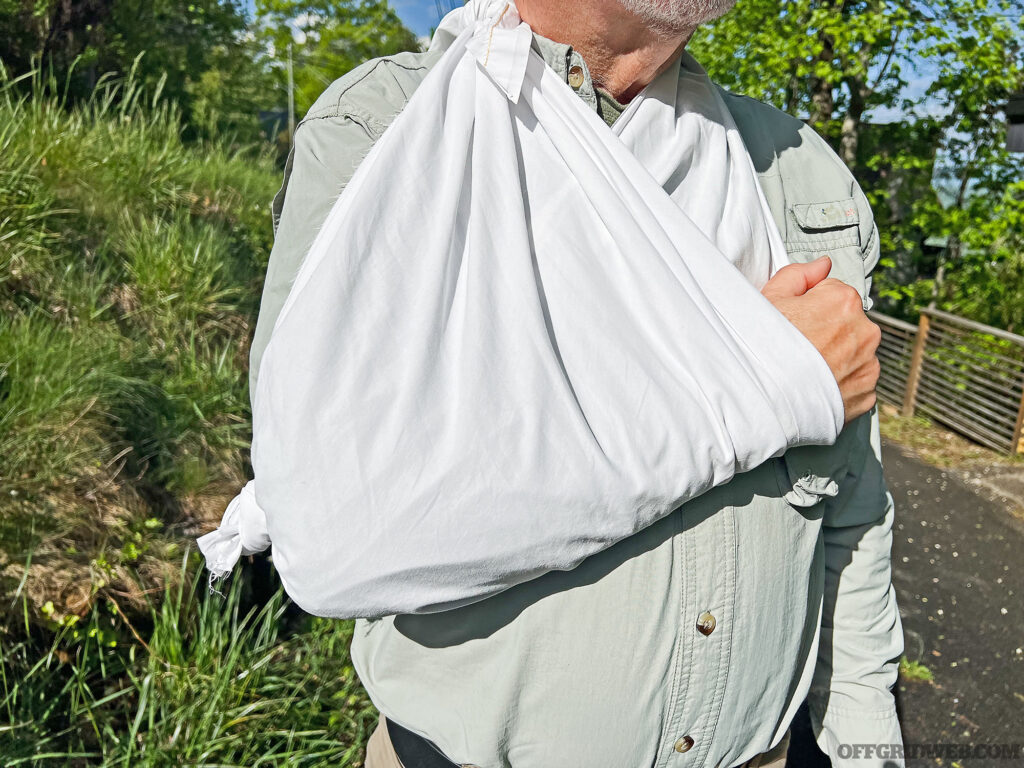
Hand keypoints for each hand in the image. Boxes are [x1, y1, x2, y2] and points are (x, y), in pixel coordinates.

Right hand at [761, 256, 880, 424]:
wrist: (760, 399)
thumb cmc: (760, 346)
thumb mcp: (769, 299)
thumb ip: (799, 274)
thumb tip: (824, 265)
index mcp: (844, 301)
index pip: (833, 294)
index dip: (810, 307)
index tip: (795, 323)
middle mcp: (865, 331)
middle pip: (848, 324)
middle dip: (829, 332)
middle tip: (799, 348)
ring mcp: (869, 365)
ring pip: (855, 354)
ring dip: (838, 358)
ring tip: (807, 371)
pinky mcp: (867, 394)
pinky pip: (858, 382)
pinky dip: (843, 384)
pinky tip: (818, 387)